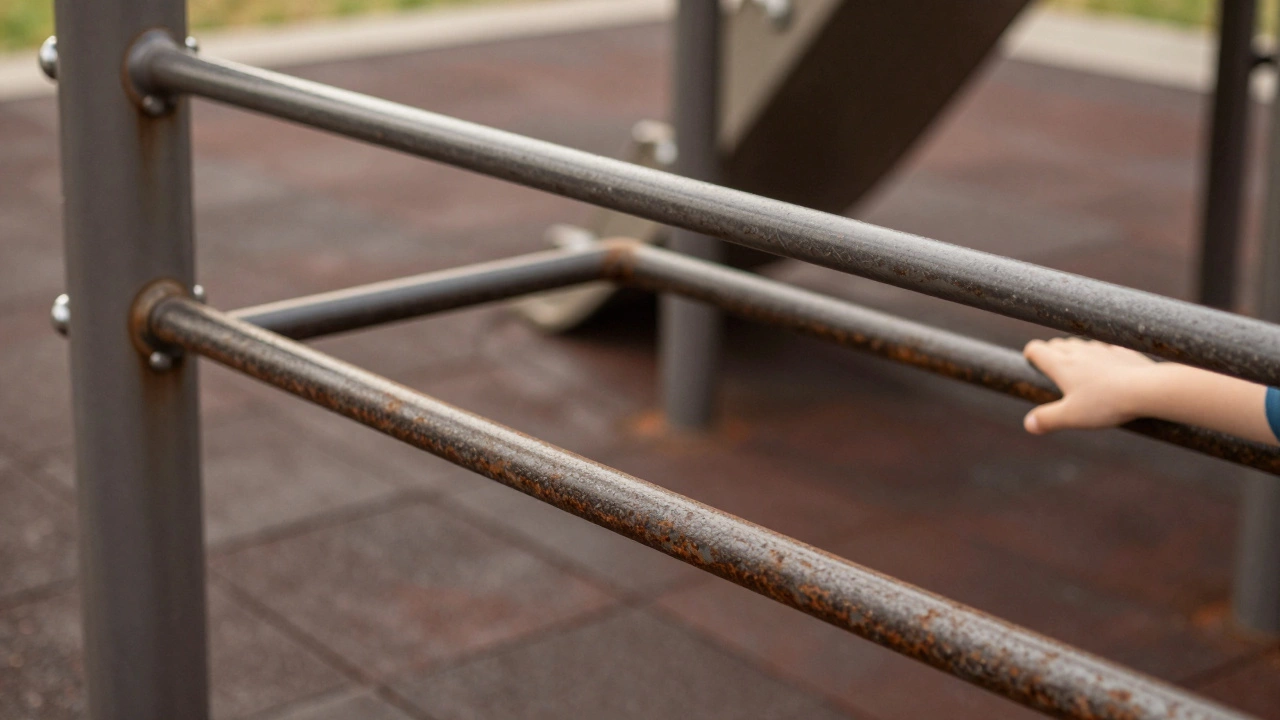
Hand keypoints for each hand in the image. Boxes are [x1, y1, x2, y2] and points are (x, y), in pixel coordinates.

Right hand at [1022, 338, 1155, 434]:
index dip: (1030, 355)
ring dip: (1075, 353)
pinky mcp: (1122, 352)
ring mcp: (1102, 349)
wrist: (1147, 389)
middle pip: (1057, 344)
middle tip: (1053, 373)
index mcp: (1061, 364)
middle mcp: (1079, 352)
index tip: (1031, 365)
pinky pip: (1106, 349)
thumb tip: (1028, 424)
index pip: (1036, 349)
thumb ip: (1047, 420)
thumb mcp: (1071, 417)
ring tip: (1080, 372)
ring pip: (1081, 344)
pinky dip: (1101, 356)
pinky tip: (1108, 369)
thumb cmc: (1106, 403)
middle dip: (1051, 354)